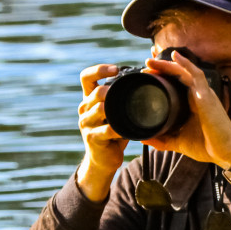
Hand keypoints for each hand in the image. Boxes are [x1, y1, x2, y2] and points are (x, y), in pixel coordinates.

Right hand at [76, 64, 128, 201]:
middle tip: (125, 93)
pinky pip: (106, 130)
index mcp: (88, 99)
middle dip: (111, 90)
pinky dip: (118, 129)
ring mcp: (86, 124)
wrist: (103, 159)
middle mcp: (84, 109)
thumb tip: (147, 79)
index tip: (116, 70)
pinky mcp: (92, 138)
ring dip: (115, 110)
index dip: (99, 69)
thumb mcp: (115, 112)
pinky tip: (125, 130)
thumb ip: (121, 99)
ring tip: (127, 113)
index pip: (86, 77)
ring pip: (100, 109)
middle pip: (95, 92)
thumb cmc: (113, 133)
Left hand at [142, 52, 230, 168]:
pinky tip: (175, 57)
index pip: (177, 84)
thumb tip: (143, 139)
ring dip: (167, 65)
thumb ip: (162, 140)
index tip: (147, 75)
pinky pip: (196, 75)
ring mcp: (204, 94)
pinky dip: (186, 64)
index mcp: (193, 104)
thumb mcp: (178, 142)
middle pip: (179, 75)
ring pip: (184, 72)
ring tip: (151, 62)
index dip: (163, 77)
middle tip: (146, 65)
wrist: (225, 153)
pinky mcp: (207, 95)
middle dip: (162, 68)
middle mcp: (199, 95)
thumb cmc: (207, 147)